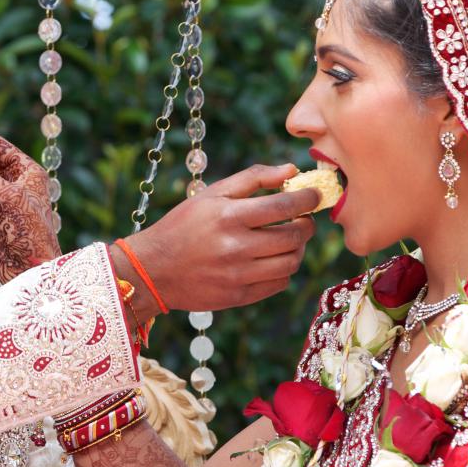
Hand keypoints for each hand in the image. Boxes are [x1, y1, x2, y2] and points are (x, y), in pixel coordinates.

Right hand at [119, 164, 317, 315]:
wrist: (153, 269)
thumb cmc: (184, 225)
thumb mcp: (212, 193)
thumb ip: (252, 178)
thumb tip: (290, 170)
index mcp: (229, 216)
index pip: (285, 206)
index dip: (307, 199)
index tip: (314, 194)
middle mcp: (235, 247)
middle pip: (293, 237)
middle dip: (306, 224)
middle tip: (303, 218)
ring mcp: (238, 275)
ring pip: (290, 262)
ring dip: (297, 248)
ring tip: (289, 239)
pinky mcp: (239, 296)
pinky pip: (278, 284)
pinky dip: (283, 270)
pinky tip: (273, 259)